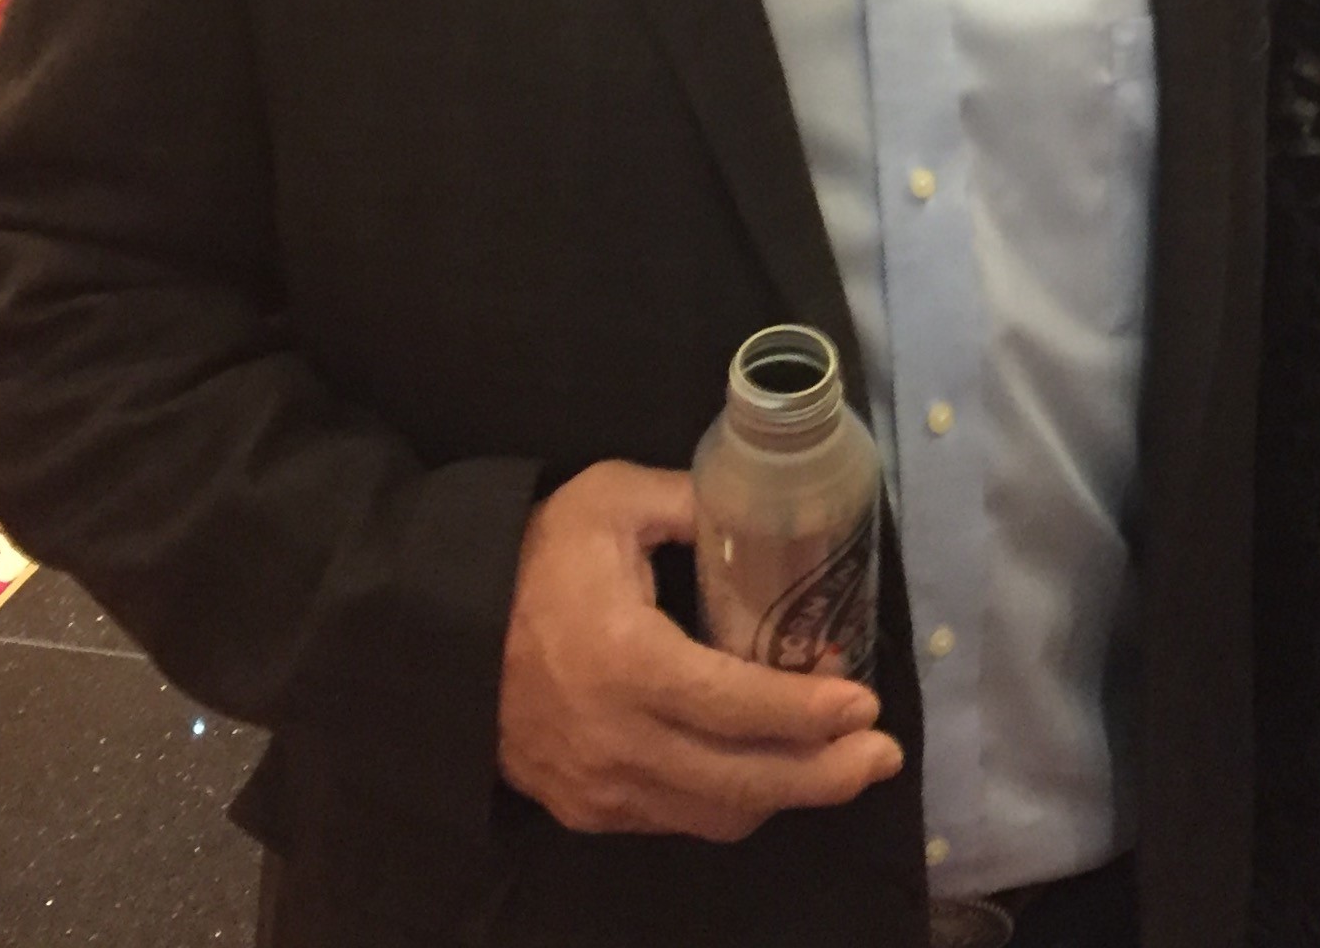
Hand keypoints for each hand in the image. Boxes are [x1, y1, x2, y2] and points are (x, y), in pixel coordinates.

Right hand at [498, 460, 903, 840]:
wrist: (436, 632)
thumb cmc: (532, 557)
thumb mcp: (613, 500)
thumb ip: (697, 501)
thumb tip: (772, 504)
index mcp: (626, 663)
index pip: (735, 706)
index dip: (807, 713)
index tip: (866, 703)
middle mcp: (616, 742)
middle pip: (740, 782)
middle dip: (824, 776)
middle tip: (883, 754)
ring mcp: (599, 788)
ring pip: (714, 814)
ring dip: (787, 796)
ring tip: (845, 766)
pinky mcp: (586, 810)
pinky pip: (677, 819)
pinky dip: (734, 801)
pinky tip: (770, 771)